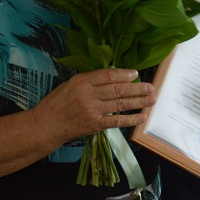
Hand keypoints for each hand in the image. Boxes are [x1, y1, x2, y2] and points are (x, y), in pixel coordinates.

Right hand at [32, 68, 155, 141]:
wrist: (47, 124)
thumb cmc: (58, 102)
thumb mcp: (70, 84)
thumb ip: (90, 80)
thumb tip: (113, 76)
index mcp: (82, 82)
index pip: (107, 76)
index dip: (123, 74)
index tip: (136, 74)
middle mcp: (88, 95)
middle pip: (117, 90)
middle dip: (136, 89)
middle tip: (151, 87)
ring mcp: (93, 111)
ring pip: (120, 105)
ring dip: (138, 102)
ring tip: (151, 99)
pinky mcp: (95, 125)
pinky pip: (116, 122)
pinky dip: (130, 119)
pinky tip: (141, 117)